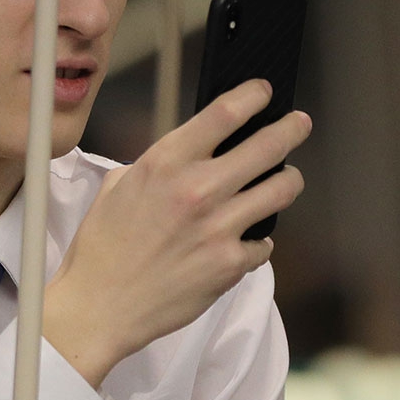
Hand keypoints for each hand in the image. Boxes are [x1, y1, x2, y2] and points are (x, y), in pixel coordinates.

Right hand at [43, 80, 308, 386]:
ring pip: (281, 190)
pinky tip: (245, 240)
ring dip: (288, 181)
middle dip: (292, 129)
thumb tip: (192, 153)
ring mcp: (219, 228)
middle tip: (300, 123)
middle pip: (268, 145)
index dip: (254, 96)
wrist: (99, 306)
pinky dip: (258, 239)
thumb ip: (161, 165)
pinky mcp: (230, 265)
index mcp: (165, 163)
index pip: (225, 112)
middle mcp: (197, 190)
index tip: (264, 92)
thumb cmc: (102, 248)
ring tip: (286, 179)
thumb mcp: (119, 187)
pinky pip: (263, 243)